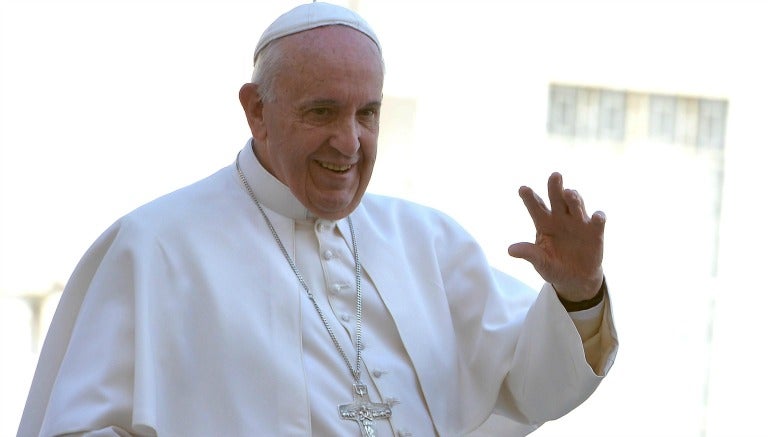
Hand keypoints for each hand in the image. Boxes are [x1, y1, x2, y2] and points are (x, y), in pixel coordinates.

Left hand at [508, 172, 604, 301]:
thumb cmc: (553, 266)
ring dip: (574, 198)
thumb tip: (510, 250)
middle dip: (555, 187)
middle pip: (557, 199)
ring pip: (576, 205)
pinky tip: (597, 216)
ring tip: (569, 193)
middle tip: (555, 176)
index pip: (536, 207)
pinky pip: (597, 222)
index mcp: (544, 222)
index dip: (529, 198)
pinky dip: (598, 218)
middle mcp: (561, 218)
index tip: (522, 189)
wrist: (575, 279)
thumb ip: (529, 253)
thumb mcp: (540, 262)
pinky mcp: (594, 232)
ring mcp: (578, 223)